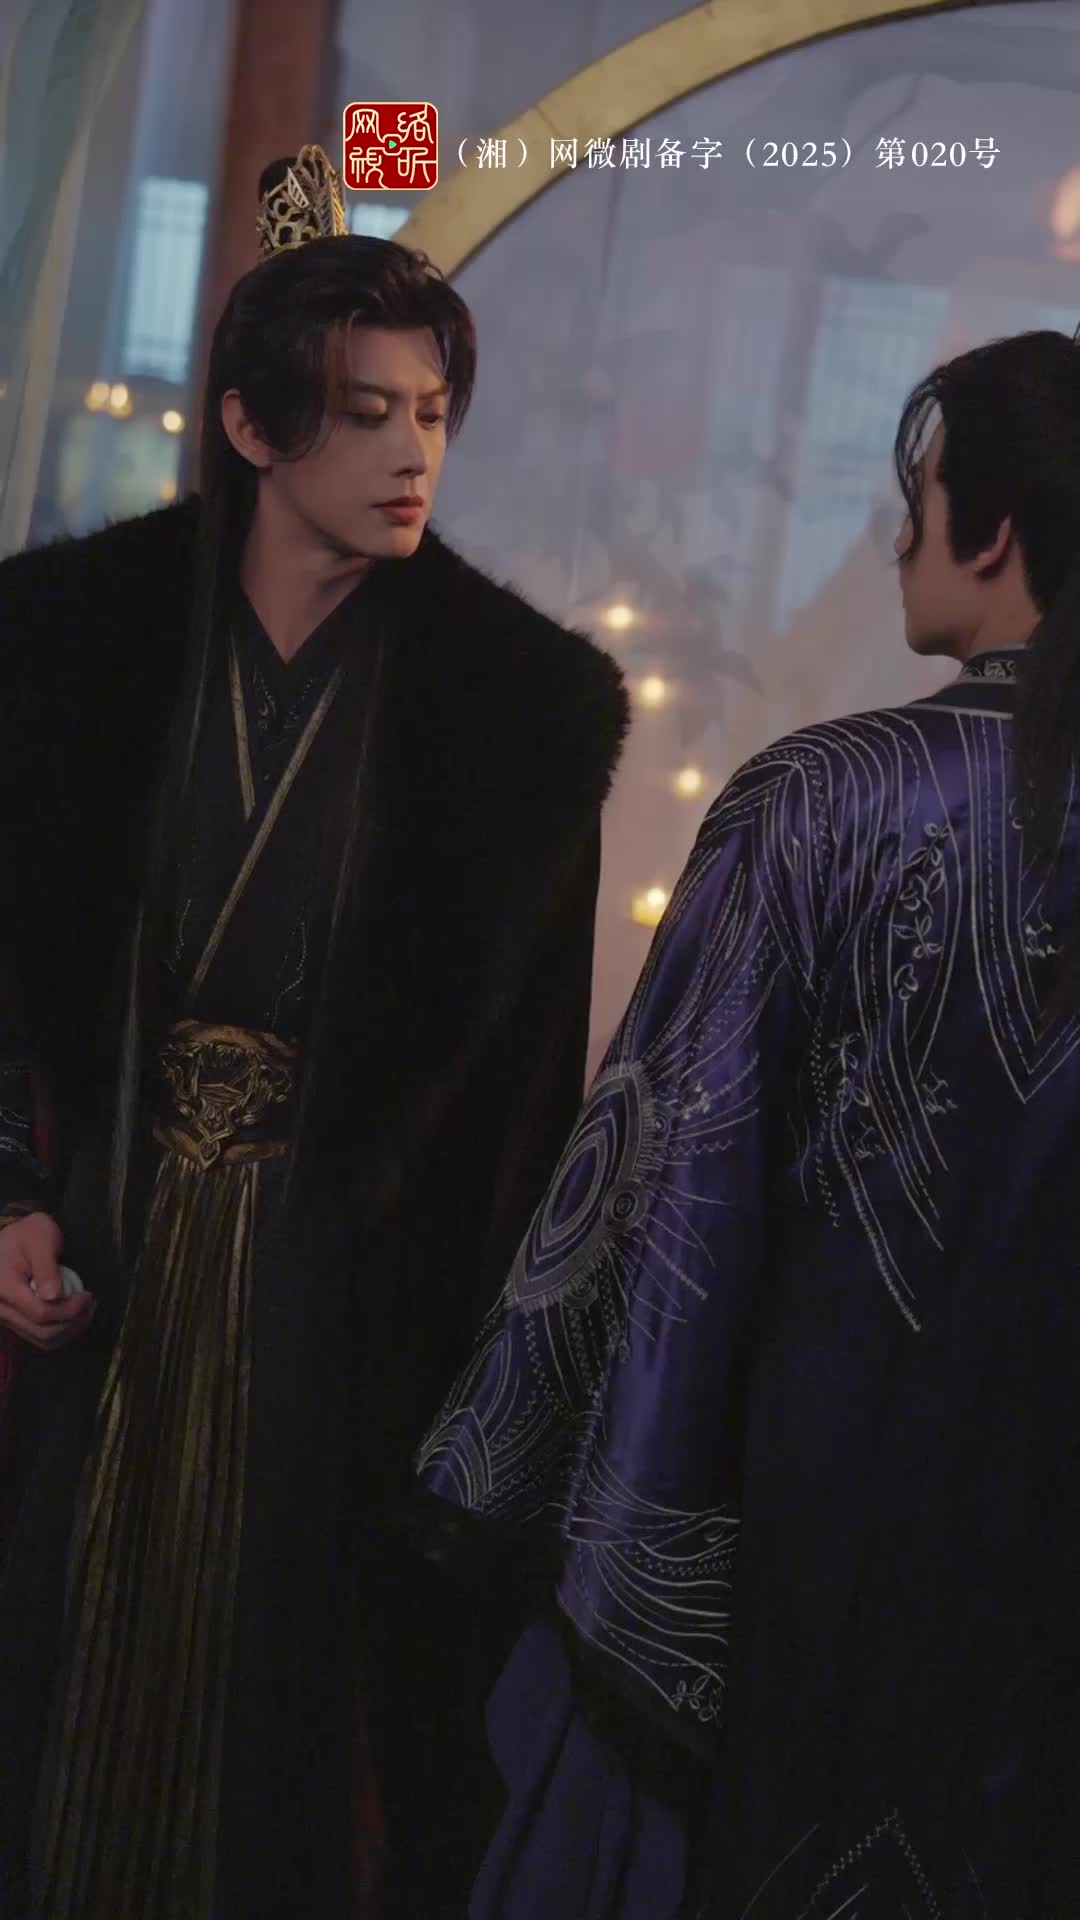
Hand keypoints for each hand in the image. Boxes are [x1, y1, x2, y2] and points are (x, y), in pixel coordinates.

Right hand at [0, 1212, 95, 1350]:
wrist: (9, 1240)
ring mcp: (6, 1317)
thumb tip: (54, 1296)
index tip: (87, 1296)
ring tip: (85, 1312)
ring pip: (41, 1340)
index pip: (41, 1313)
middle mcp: (1, 1308)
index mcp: (5, 1287)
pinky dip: (60, 1332)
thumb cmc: (27, 1234)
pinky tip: (73, 1317)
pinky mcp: (14, 1321)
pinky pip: (38, 1336)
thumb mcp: (40, 1240)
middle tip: (90, 1305)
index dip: (70, 1310)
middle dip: (73, 1323)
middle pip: (42, 1332)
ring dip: (69, 1331)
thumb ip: (46, 1268)